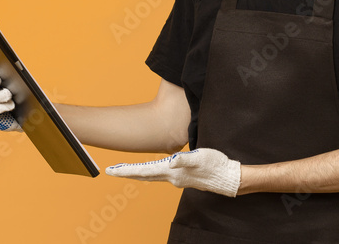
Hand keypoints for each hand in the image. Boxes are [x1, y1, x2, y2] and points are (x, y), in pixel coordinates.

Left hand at [105, 148, 240, 196]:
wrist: (229, 178)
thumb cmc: (216, 166)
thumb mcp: (201, 158)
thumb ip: (185, 160)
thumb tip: (170, 162)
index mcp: (171, 172)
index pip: (143, 171)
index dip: (126, 170)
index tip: (110, 170)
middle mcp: (171, 178)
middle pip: (143, 175)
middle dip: (126, 172)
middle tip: (109, 170)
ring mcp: (176, 179)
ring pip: (150, 176)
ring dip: (136, 172)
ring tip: (124, 170)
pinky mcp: (182, 177)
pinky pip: (160, 175)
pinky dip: (149, 173)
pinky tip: (149, 172)